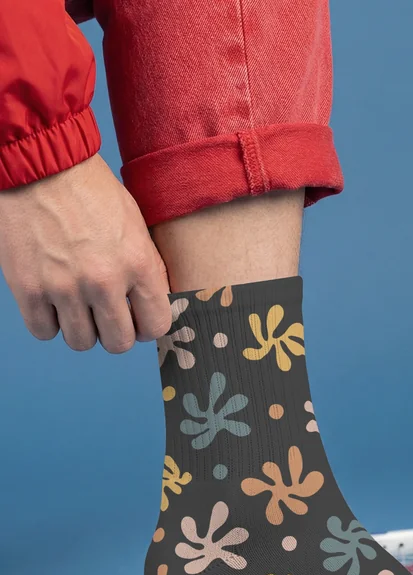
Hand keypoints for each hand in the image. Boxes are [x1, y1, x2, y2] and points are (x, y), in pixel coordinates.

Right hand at [0, 154, 171, 352]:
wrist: (41, 164)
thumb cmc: (91, 190)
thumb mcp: (135, 224)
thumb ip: (147, 267)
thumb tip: (155, 304)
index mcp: (137, 263)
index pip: (155, 326)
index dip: (146, 325)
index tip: (136, 318)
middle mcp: (103, 281)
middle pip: (118, 343)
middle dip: (115, 332)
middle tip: (106, 314)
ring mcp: (64, 287)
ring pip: (81, 342)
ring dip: (81, 328)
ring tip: (77, 304)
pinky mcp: (28, 288)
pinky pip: (43, 331)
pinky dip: (48, 322)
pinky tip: (52, 301)